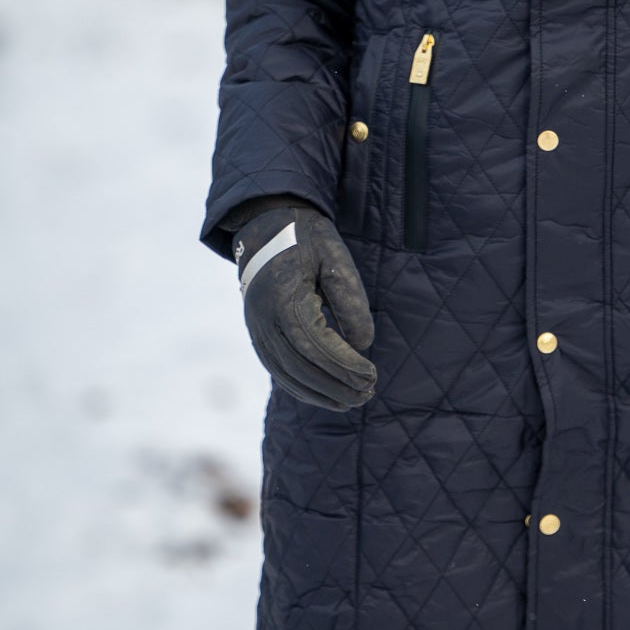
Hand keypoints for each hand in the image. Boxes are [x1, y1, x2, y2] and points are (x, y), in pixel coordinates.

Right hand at [230, 201, 377, 408]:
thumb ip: (350, 299)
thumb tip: (362, 344)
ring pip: (287, 373)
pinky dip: (300, 386)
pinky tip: (323, 395)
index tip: (372, 375)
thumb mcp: (335, 258)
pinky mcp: (258, 334)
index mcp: (285, 299)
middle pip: (302, 366)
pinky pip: (277, 369)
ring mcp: (257, 329)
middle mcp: (265, 320)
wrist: (266, 227)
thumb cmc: (307, 239)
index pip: (317, 345)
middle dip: (336, 385)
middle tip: (368, 394)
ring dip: (319, 393)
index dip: (345, 365)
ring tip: (351, 402)